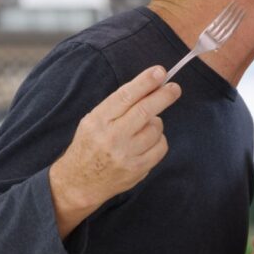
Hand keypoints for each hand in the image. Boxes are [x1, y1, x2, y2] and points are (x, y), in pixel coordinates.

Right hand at [49, 65, 181, 237]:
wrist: (79, 182)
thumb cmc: (90, 145)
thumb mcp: (93, 121)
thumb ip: (118, 106)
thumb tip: (150, 86)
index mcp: (98, 121)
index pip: (125, 96)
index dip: (145, 82)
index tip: (160, 72)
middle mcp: (112, 137)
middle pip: (145, 111)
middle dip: (163, 96)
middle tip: (174, 88)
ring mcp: (126, 155)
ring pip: (156, 128)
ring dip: (155, 123)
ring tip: (143, 127)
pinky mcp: (138, 169)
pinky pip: (161, 146)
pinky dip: (158, 140)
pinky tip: (146, 143)